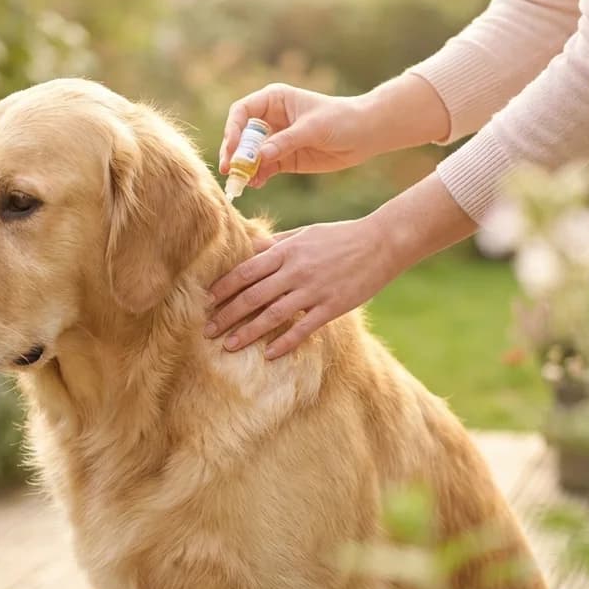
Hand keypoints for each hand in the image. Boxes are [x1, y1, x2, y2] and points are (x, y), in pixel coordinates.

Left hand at [205, 215, 397, 358]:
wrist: (381, 242)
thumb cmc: (340, 236)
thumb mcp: (305, 233)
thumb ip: (277, 243)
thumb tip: (249, 248)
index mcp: (286, 251)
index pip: (245, 271)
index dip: (223, 288)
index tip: (206, 302)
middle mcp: (295, 270)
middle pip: (252, 296)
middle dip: (227, 314)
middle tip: (207, 330)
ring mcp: (313, 290)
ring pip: (272, 315)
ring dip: (247, 332)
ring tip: (228, 346)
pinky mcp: (332, 306)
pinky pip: (303, 328)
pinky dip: (284, 342)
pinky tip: (269, 355)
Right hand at [218, 84, 374, 187]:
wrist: (365, 134)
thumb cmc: (340, 119)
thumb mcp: (313, 128)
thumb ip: (285, 141)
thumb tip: (260, 156)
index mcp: (274, 100)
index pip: (242, 112)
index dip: (234, 129)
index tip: (233, 148)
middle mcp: (270, 119)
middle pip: (242, 136)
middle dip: (234, 153)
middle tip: (229, 170)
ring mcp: (275, 140)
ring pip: (250, 155)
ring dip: (243, 168)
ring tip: (241, 182)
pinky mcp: (283, 159)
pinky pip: (263, 168)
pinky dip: (257, 177)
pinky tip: (256, 184)